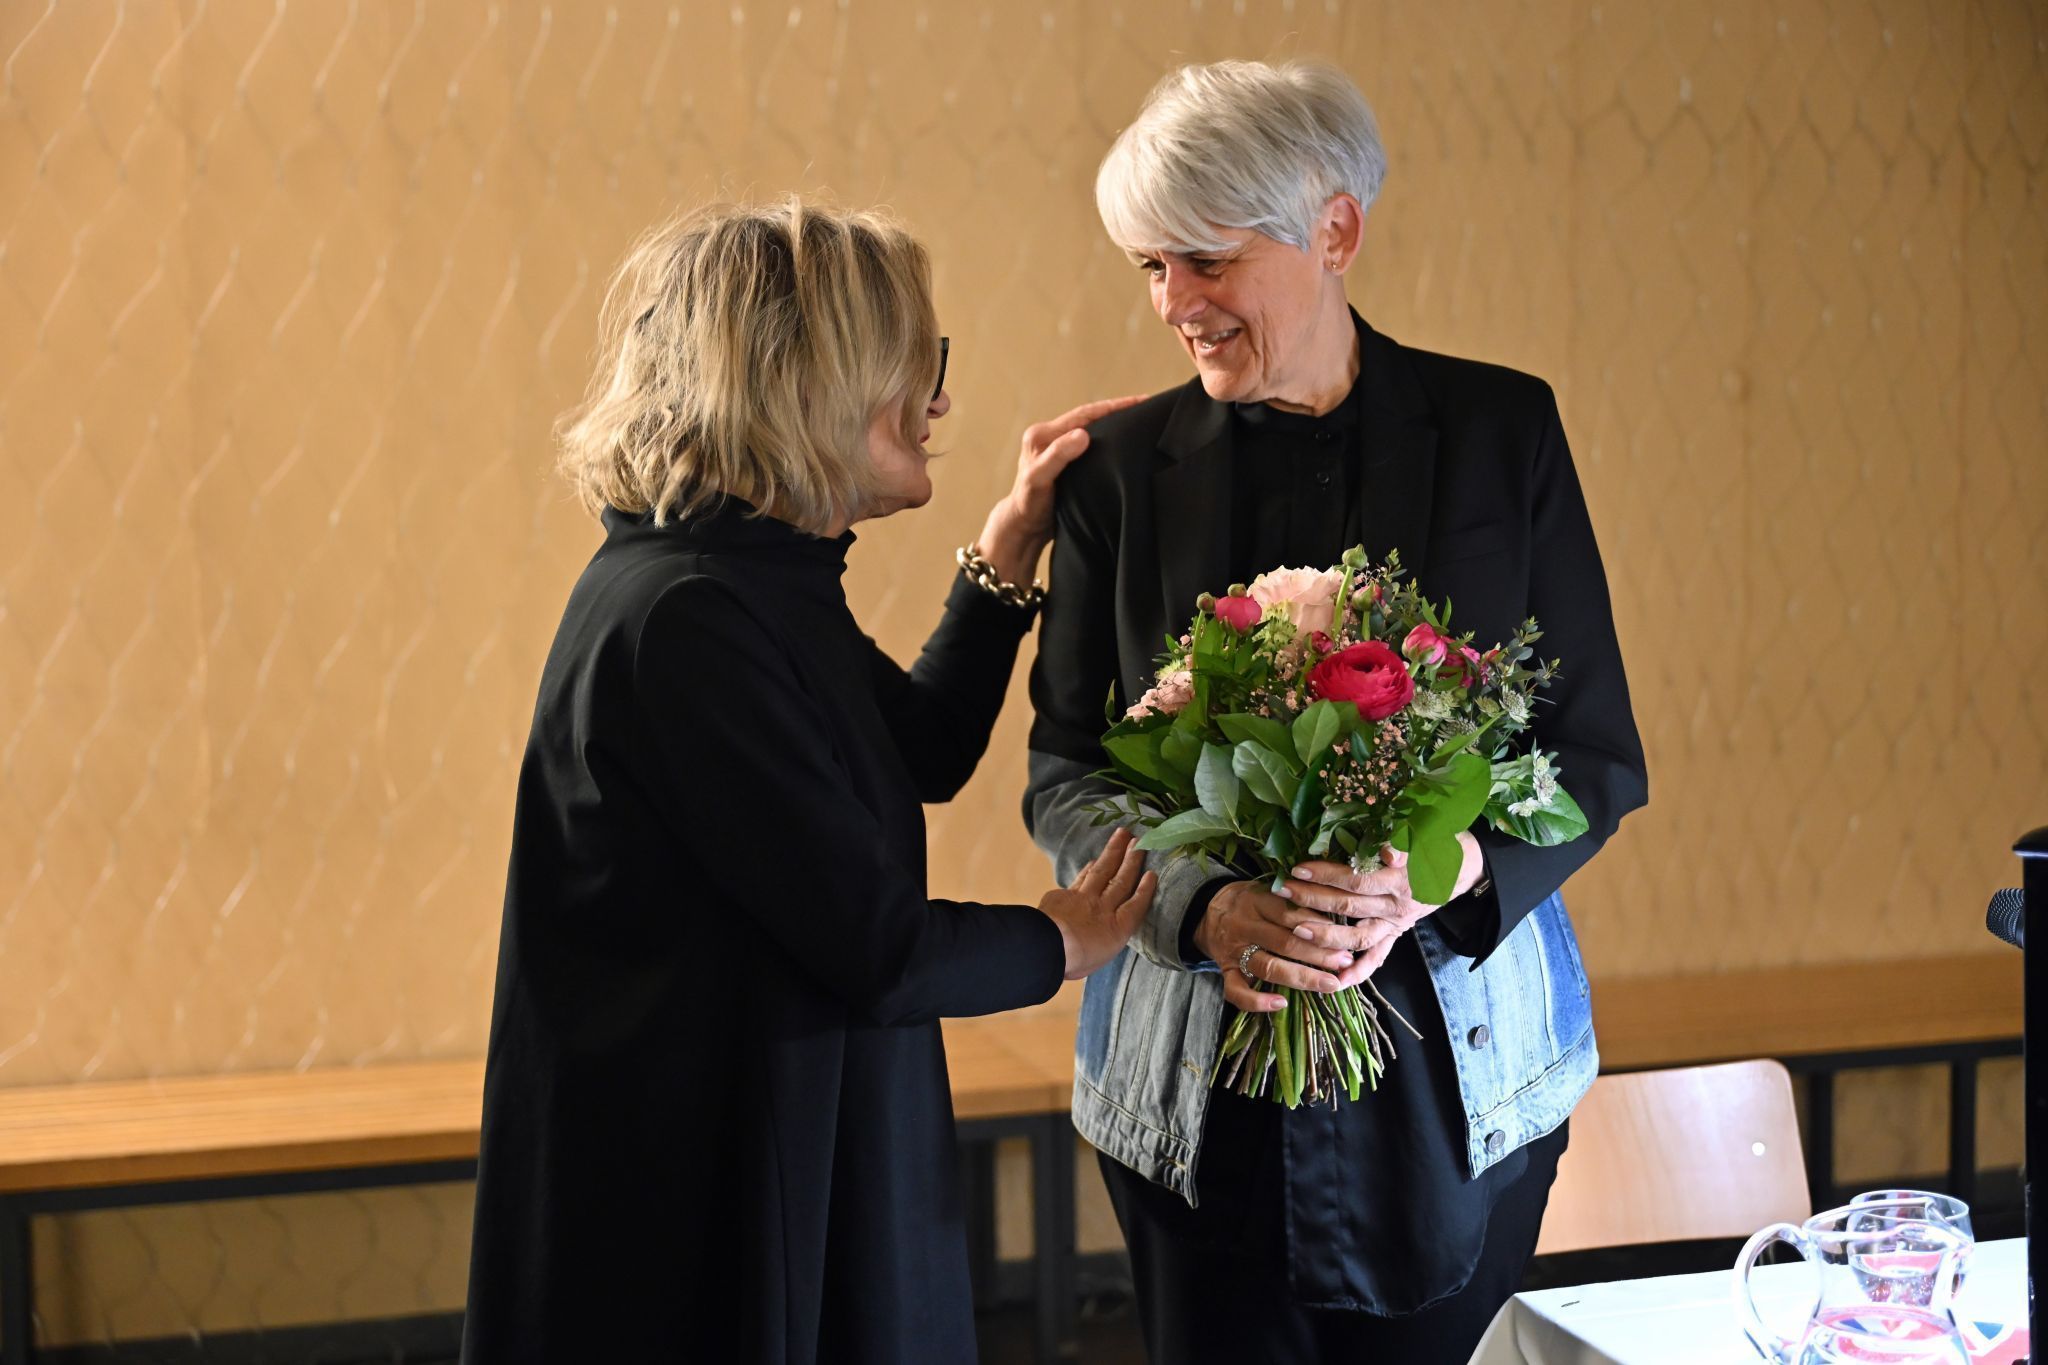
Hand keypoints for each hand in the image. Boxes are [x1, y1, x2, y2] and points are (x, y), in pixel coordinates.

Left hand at [975, 394, 1146, 584]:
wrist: (1024, 527)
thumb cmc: (1029, 504)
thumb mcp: (1039, 479)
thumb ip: (1058, 456)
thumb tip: (1083, 434)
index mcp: (1042, 434)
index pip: (1085, 414)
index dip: (1113, 407)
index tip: (1140, 402)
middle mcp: (1049, 437)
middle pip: (1089, 418)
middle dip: (1117, 411)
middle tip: (1147, 408)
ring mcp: (1057, 449)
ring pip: (1091, 430)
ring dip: (1114, 425)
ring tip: (1140, 421)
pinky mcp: (1065, 462)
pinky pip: (1091, 446)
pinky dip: (1107, 441)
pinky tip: (1123, 444)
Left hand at [1038, 827, 1156, 980]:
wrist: (1047, 946)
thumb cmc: (1075, 961)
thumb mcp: (1100, 956)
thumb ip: (1104, 939)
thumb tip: (1100, 931)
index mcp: (1117, 929)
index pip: (1136, 905)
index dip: (1145, 889)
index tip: (1152, 873)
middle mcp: (1103, 908)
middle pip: (1121, 880)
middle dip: (1131, 859)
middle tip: (1139, 840)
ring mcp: (1083, 897)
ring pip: (1102, 871)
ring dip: (1113, 852)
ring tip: (1121, 836)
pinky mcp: (1064, 894)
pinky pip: (1080, 879)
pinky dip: (1088, 869)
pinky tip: (1092, 862)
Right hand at [1190, 879, 1382, 1014]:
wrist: (1207, 909)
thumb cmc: (1250, 900)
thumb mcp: (1268, 888)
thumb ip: (1296, 900)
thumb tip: (1335, 920)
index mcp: (1256, 900)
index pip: (1290, 914)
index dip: (1319, 927)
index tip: (1344, 937)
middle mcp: (1244, 926)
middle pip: (1285, 942)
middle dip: (1319, 954)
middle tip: (1346, 962)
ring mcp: (1234, 951)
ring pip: (1268, 966)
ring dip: (1302, 977)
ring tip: (1330, 984)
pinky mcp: (1225, 971)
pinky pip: (1236, 991)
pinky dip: (1256, 1001)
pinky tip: (1280, 1004)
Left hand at [1274, 832, 1486, 953]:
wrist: (1462, 867)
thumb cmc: (1436, 844)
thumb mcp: (1424, 836)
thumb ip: (1404, 843)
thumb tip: (1388, 852)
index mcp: (1401, 880)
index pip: (1358, 880)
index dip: (1327, 876)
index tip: (1299, 869)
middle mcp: (1397, 906)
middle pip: (1350, 907)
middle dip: (1314, 900)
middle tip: (1284, 892)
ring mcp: (1395, 923)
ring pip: (1358, 937)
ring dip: (1327, 937)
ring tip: (1296, 931)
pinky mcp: (1396, 934)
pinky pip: (1378, 958)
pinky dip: (1358, 972)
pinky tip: (1336, 981)